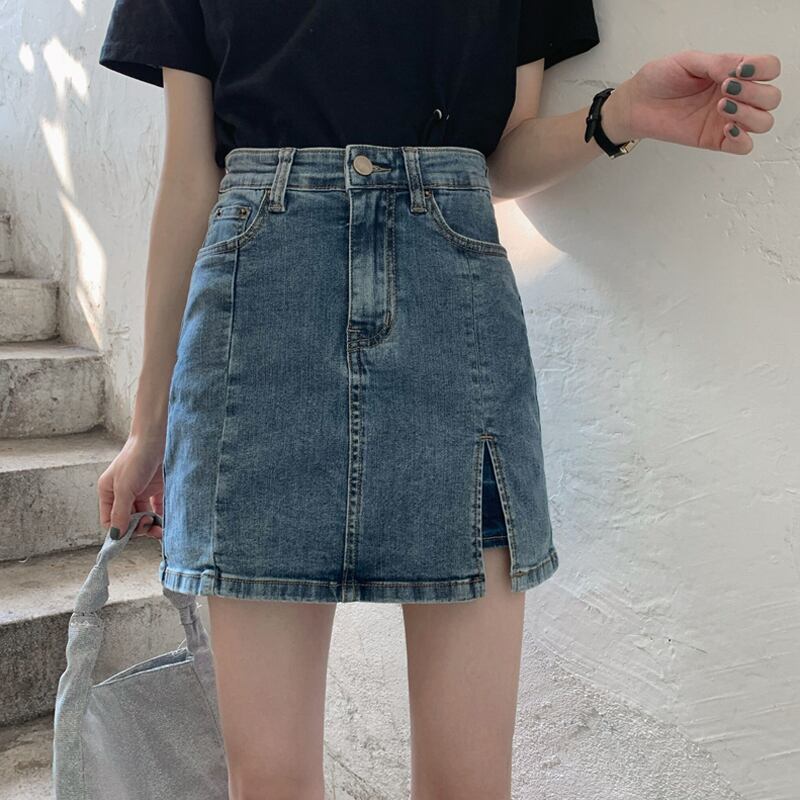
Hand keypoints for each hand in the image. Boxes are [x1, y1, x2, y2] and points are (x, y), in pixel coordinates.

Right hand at [97, 433, 164, 540]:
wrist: (158, 438)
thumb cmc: (136, 458)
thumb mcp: (125, 488)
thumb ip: (120, 513)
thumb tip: (115, 535)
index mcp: (108, 492)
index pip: (110, 520)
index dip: (121, 530)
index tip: (135, 532)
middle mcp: (123, 493)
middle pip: (128, 520)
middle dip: (138, 527)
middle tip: (150, 526)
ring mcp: (140, 490)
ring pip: (143, 516)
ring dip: (151, 525)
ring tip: (161, 530)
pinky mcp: (156, 488)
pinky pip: (157, 508)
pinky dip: (161, 516)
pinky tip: (167, 522)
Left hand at [609, 51, 781, 154]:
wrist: (636, 104)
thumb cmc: (659, 80)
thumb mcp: (688, 61)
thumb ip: (716, 63)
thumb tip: (739, 70)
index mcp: (732, 72)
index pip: (769, 68)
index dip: (763, 68)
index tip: (738, 70)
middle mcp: (735, 96)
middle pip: (771, 98)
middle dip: (754, 92)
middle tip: (724, 89)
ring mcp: (726, 119)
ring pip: (763, 122)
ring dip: (749, 114)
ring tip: (721, 106)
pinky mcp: (714, 140)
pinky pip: (744, 146)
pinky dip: (742, 138)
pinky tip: (725, 128)